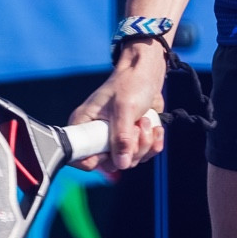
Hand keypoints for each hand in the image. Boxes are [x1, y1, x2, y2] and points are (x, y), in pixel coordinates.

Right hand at [68, 42, 166, 171]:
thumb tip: (122, 164)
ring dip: (144, 144)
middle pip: (110, 163)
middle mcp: (97, 135)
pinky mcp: (132, 139)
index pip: (80, 157)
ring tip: (146, 121)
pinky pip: (143, 155)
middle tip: (138, 127)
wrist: (147, 73)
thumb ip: (122, 137)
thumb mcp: (124, 108)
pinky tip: (155, 128)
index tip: (113, 151)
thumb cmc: (130, 83)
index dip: (96, 160)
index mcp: (84, 125)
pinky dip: (153, 144)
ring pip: (129, 160)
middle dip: (130, 150)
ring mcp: (115, 139)